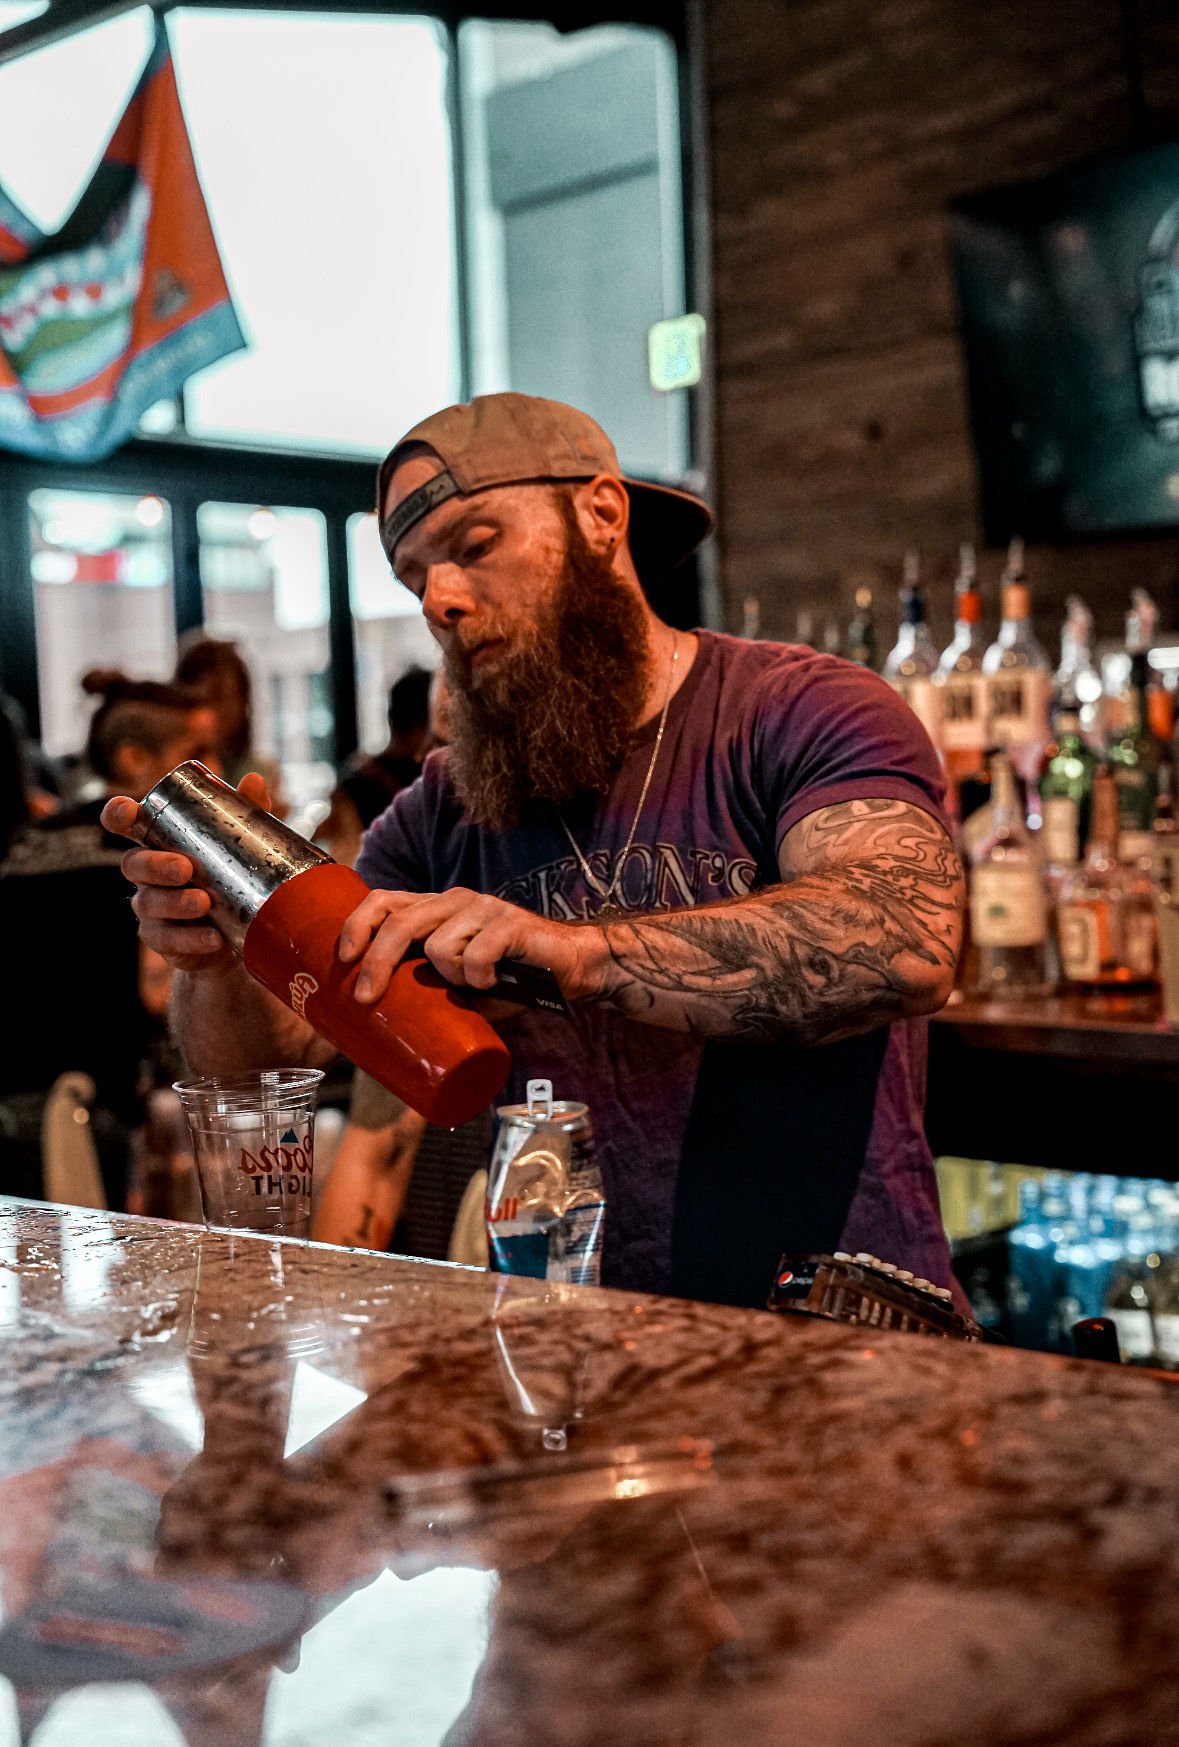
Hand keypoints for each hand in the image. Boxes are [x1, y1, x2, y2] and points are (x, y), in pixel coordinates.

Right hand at [102, 773, 271, 975]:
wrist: (238, 935)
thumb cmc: (231, 877)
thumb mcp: (241, 844)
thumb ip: (246, 814)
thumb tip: (255, 780)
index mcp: (158, 842)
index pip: (126, 824)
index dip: (119, 815)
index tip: (128, 811)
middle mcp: (146, 874)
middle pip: (134, 865)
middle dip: (156, 866)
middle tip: (185, 869)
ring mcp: (151, 908)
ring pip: (149, 903)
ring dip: (175, 903)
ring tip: (204, 903)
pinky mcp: (161, 940)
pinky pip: (167, 940)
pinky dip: (190, 939)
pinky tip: (213, 937)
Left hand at [336, 887, 603, 1007]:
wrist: (573, 969)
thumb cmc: (512, 979)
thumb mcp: (459, 986)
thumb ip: (428, 993)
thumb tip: (380, 1034)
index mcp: (437, 909)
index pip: (384, 900)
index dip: (356, 924)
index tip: (343, 959)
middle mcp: (456, 900)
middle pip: (400, 921)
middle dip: (376, 962)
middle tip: (364, 998)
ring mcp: (484, 908)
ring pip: (439, 946)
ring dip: (451, 978)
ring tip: (476, 986)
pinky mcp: (511, 923)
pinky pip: (477, 955)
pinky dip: (482, 977)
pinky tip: (497, 982)